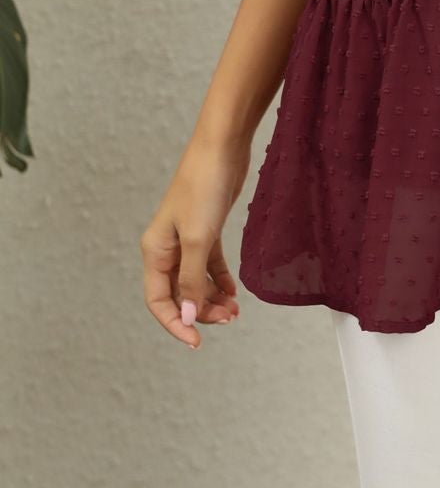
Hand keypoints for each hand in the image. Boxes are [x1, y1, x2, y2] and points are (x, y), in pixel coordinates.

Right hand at [140, 135, 251, 349]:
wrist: (223, 147)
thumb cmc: (204, 187)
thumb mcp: (198, 239)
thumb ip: (191, 280)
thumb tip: (186, 315)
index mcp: (155, 251)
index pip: (158, 300)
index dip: (175, 323)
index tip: (196, 340)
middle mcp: (167, 248)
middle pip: (179, 293)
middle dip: (200, 311)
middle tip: (228, 320)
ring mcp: (187, 238)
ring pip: (195, 281)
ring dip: (212, 298)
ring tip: (235, 311)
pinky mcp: (207, 229)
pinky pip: (209, 264)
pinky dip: (220, 280)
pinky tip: (234, 292)